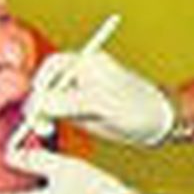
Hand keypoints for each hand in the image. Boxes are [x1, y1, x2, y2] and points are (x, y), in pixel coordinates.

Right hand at [27, 42, 176, 146]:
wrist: (157, 122)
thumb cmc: (135, 106)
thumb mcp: (100, 103)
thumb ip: (68, 101)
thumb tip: (36, 103)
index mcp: (85, 62)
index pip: (51, 67)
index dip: (39, 83)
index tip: (36, 102)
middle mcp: (78, 76)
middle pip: (45, 84)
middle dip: (37, 102)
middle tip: (37, 122)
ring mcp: (77, 93)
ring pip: (47, 101)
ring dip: (40, 115)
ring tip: (45, 129)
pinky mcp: (78, 111)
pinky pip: (55, 114)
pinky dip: (47, 122)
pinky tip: (48, 131)